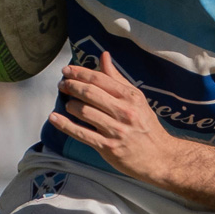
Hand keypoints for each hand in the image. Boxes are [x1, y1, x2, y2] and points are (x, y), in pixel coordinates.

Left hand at [48, 52, 179, 180]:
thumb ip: (117, 79)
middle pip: (90, 94)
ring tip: (65, 101)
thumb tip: (103, 56)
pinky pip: (81, 134)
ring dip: (69, 104)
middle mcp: (124, 112)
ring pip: (84, 112)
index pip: (100, 79)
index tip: (67, 70)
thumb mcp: (137, 99)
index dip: (80, 73)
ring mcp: (116, 130)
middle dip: (71, 86)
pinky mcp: (108, 147)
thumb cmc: (146, 126)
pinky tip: (54, 118)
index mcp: (131, 97)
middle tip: (62, 84)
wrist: (159, 157)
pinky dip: (65, 125)